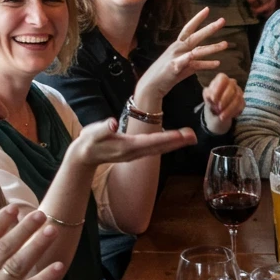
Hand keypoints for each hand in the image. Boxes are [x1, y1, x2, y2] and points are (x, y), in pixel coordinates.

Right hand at [71, 119, 195, 167]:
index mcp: (127, 146)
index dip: (165, 138)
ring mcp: (137, 154)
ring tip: (191, 137)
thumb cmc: (88, 143)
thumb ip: (102, 128)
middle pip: (160, 147)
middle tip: (194, 136)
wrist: (85, 157)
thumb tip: (111, 122)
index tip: (180, 135)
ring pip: (160, 149)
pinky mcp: (136, 152)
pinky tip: (177, 140)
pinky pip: (156, 148)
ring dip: (176, 143)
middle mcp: (135, 152)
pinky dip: (168, 144)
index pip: (150, 141)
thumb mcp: (91, 135)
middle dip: (177, 142)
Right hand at [134, 8, 227, 103]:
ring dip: (212, 47)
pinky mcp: (176, 68)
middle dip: (209, 28)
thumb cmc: (165, 74)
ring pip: (197, 50)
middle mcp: (177, 48)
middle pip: (195, 36)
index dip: (197, 18)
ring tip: (225, 44)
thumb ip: (193, 61)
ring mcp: (176, 57)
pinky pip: (194, 65)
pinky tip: (217, 63)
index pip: (188, 28)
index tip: (207, 9)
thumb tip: (206, 60)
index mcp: (177, 45)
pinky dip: (206, 64)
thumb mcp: (180, 64)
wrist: (151, 85)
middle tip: (222, 21)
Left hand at [202, 73, 244, 132]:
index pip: (222, 78)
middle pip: (232, 86)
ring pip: (238, 97)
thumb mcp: (207, 100)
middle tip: (217, 109)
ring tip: (221, 116)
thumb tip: (211, 96)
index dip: (218, 88)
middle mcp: (231, 84)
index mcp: (221, 80)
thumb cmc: (212, 103)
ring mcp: (238, 92)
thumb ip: (208, 96)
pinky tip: (226, 117)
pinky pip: (241, 105)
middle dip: (224, 99)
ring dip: (229, 108)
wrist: (216, 115)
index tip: (213, 99)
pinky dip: (233, 112)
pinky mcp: (242, 101)